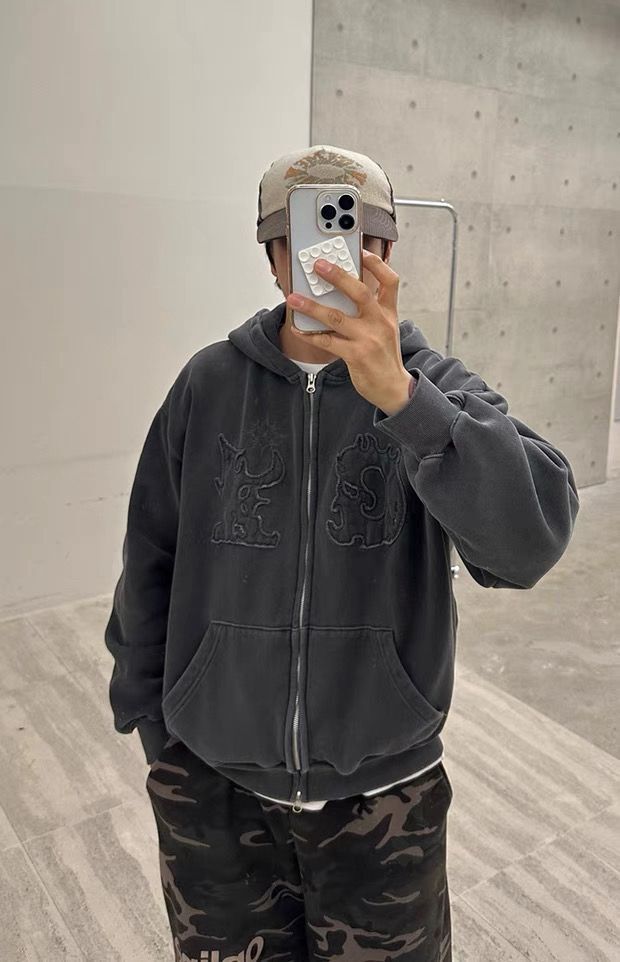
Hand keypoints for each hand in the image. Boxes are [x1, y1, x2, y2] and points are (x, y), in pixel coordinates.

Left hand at [287, 251, 413, 415]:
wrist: (393, 388)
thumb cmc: (384, 357)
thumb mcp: (385, 330)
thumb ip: (370, 312)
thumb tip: (339, 295)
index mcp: (389, 313)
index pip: (390, 280)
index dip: (376, 263)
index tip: (359, 251)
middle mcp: (380, 323)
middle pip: (360, 292)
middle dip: (338, 275)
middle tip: (318, 265)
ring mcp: (368, 339)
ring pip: (336, 317)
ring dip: (312, 306)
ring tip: (294, 298)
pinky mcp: (356, 356)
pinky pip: (327, 341)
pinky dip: (310, 334)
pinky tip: (298, 329)